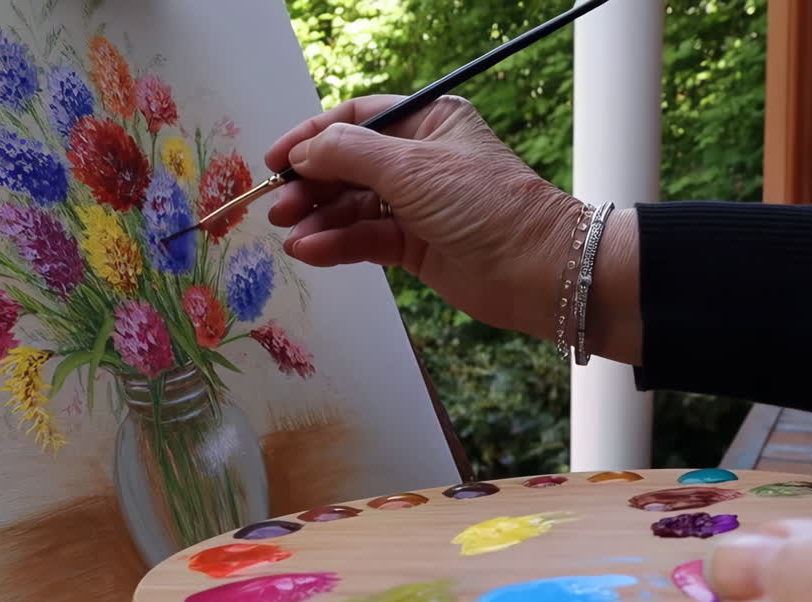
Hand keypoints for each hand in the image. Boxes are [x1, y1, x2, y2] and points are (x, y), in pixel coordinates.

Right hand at [264, 95, 587, 341]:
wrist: (536, 270)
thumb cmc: (484, 204)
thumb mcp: (411, 166)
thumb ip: (348, 154)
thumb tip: (302, 152)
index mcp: (426, 122)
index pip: (355, 121)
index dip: (311, 137)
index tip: (275, 160)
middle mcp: (419, 160)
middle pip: (347, 166)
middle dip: (311, 184)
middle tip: (278, 205)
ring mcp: (416, 204)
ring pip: (353, 207)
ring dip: (319, 219)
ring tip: (291, 235)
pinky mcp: (415, 246)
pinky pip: (365, 239)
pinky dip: (337, 244)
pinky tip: (311, 250)